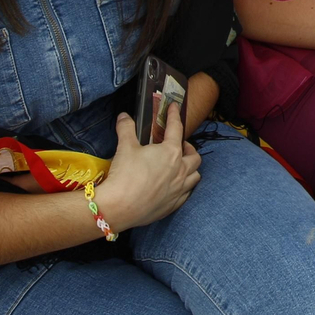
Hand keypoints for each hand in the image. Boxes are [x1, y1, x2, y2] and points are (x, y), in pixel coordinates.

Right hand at [97, 107, 201, 231]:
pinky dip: (184, 187)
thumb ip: (126, 128)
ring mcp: (179, 189)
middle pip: (195, 157)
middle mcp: (180, 170)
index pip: (176, 129)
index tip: (174, 108)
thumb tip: (124, 116)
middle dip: (189, 149)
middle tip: (178, 146)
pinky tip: (175, 187)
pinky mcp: (173, 205)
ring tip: (180, 166)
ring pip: (195, 176)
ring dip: (190, 169)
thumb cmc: (125, 175)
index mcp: (170, 152)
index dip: (174, 116)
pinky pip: (186, 194)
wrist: (119, 207)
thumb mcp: (125, 147)